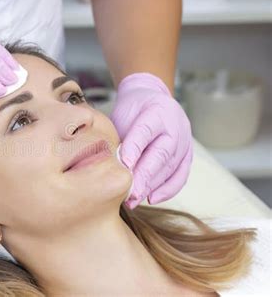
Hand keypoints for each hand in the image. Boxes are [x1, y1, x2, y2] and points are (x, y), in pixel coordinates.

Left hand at [110, 73, 192, 208]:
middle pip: (161, 154)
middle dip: (144, 176)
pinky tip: (151, 198)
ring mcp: (184, 142)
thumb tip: (111, 166)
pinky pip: (180, 176)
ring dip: (151, 186)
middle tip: (129, 193)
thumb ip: (119, 138)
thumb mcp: (122, 114)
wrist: (151, 98)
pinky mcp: (187, 156)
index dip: (134, 149)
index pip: (145, 132)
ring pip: (170, 168)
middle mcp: (176, 126)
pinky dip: (167, 190)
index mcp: (157, 110)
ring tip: (133, 200)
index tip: (123, 165)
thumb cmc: (132, 110)